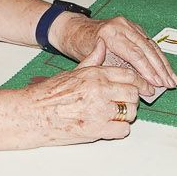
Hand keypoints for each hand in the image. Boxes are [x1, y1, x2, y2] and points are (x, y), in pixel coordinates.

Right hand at [1, 64, 142, 146]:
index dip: (139, 82)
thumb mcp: (73, 72)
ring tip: (113, 115)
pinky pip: (123, 130)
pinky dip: (119, 130)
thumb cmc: (49, 94)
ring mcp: (100, 110)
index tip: (143, 88)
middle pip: (133, 94)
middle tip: (124, 103)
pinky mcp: (97, 130)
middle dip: (132, 99)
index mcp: (95, 74)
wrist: (33, 114)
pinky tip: (108, 127)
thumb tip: (102, 44)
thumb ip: (92, 60)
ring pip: (131, 112)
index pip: (129, 75)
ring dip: (126, 115)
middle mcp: (100, 90)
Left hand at [55, 13, 176, 90]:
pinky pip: (150, 43)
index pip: (135, 54)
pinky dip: (159, 58)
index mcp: (111, 34)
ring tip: (173, 80)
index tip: (156, 83)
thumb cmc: (82, 47)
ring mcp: (130, 25)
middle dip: (160, 69)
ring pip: (152, 46)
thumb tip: (137, 84)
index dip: (147, 70)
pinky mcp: (135, 27)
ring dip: (164, 65)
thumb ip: (114, 69)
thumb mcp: (92, 60)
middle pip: (147, 50)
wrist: (77, 29)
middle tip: (170, 84)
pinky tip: (167, 70)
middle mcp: (122, 26)